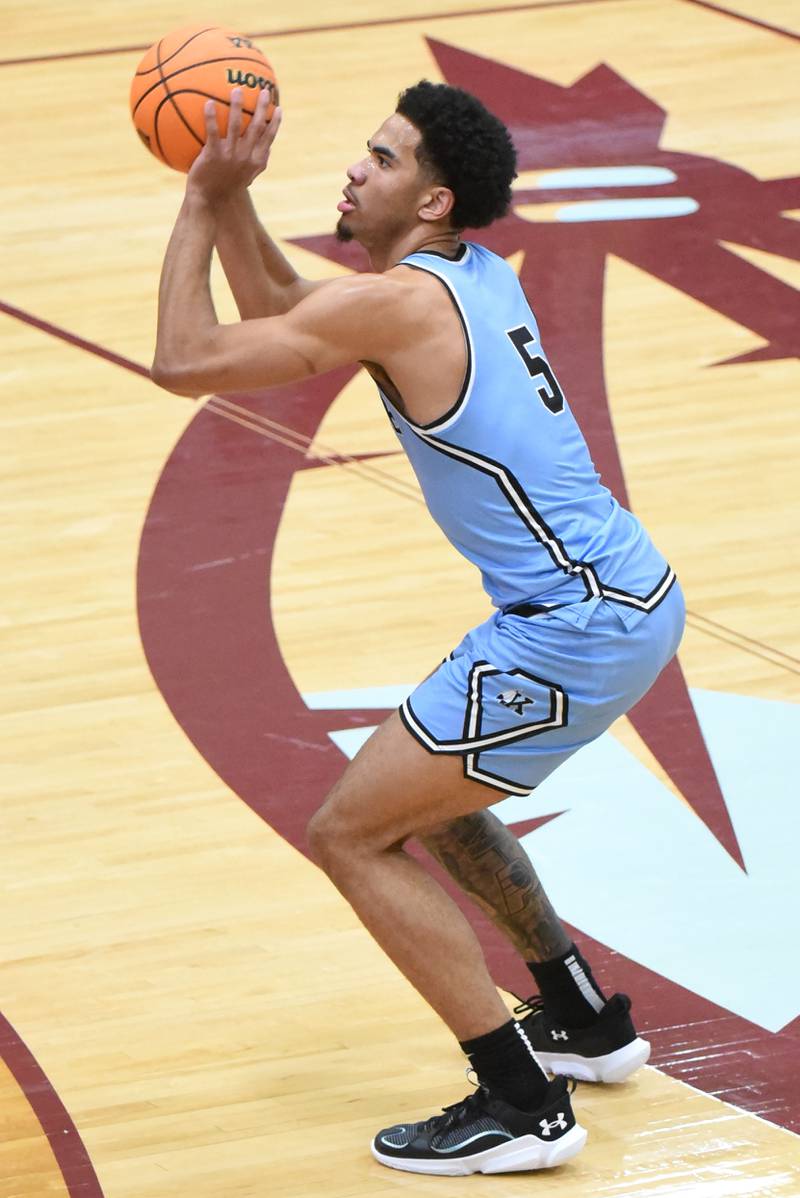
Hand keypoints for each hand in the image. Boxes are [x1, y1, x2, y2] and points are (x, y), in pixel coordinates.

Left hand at [186, 86, 281, 204]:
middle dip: (262, 108)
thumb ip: (257, 163)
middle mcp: (245, 157)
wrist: (210, 199)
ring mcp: (229, 155)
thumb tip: (268, 149)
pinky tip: (208, 103)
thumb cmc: (227, 186)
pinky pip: (212, 132)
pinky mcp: (212, 155)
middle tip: (264, 91)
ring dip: (237, 106)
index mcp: (255, 161)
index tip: (279, 109)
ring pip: (236, 126)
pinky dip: (211, 117)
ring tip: (237, 91)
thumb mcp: (247, 177)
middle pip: (257, 127)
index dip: (275, 124)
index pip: (268, 139)